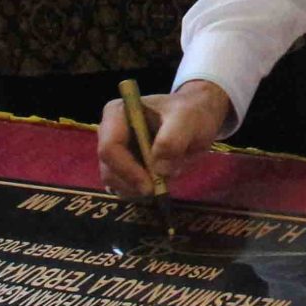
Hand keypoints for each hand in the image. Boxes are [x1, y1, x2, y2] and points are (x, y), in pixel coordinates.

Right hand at [96, 81, 231, 194]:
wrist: (196, 119)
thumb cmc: (189, 113)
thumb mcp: (187, 120)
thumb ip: (172, 140)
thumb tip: (159, 169)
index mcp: (117, 113)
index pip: (109, 148)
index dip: (127, 169)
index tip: (151, 184)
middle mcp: (109, 133)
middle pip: (109, 169)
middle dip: (134, 183)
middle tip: (161, 187)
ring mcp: (114, 153)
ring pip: (116, 183)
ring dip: (140, 189)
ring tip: (166, 177)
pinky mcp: (122, 169)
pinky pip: (125, 189)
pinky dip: (141, 192)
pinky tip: (160, 182)